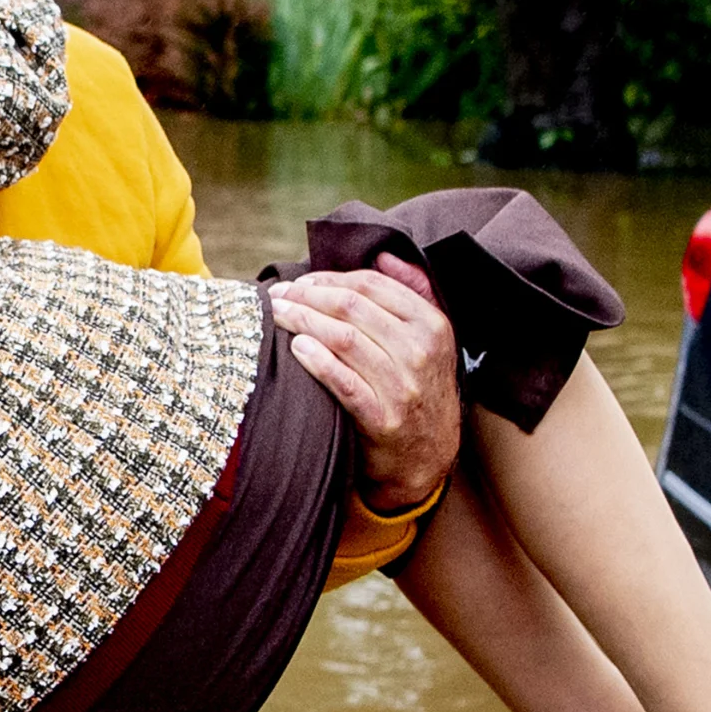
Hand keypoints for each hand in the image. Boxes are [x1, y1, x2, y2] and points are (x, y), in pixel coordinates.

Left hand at [273, 255, 461, 514]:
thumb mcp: (431, 338)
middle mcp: (421, 352)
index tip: (301, 282)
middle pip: (352, 308)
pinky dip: (316, 361)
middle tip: (278, 296)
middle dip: (308, 296)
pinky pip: (342, 382)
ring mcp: (403, 387)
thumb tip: (384, 254)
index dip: (329, 279)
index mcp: (432, 324)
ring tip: (278, 316)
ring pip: (343, 339)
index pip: (372, 285)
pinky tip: (296, 348)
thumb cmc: (420, 388)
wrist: (428, 457)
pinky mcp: (382, 420)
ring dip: (303, 321)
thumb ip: (413, 292)